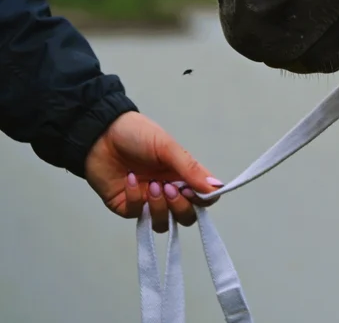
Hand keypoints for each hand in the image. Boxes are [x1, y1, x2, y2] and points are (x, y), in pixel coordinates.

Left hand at [84, 111, 223, 232]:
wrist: (101, 135)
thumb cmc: (138, 135)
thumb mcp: (167, 147)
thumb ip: (191, 169)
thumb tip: (217, 188)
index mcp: (183, 175)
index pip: (204, 198)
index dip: (203, 200)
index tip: (194, 191)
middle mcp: (169, 191)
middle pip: (185, 217)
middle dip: (180, 208)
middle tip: (169, 188)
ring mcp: (147, 202)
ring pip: (163, 223)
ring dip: (159, 207)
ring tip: (151, 185)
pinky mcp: (126, 207)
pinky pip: (137, 215)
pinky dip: (135, 199)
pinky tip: (130, 179)